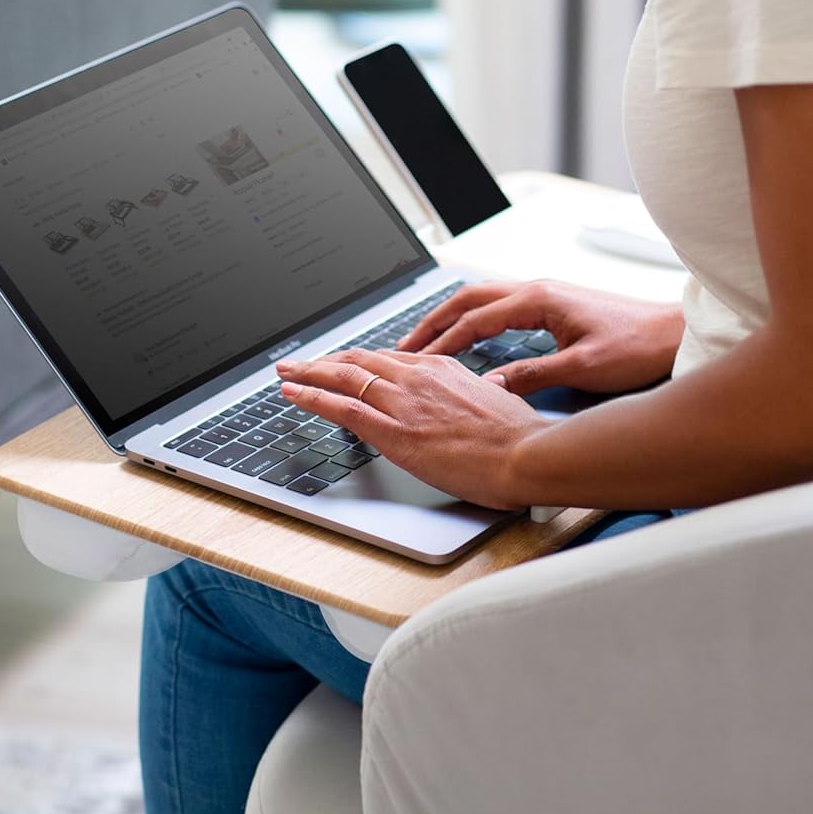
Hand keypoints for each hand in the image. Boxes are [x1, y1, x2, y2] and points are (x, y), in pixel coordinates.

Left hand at [275, 348, 549, 509]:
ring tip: (286, 373)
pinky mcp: (393, 431)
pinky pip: (340, 407)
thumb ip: (472, 395)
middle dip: (324, 361)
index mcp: (441, 367)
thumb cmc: (519, 437)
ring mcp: (402, 402)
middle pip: (357, 360)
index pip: (387, 359)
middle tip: (300, 362)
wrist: (526, 454)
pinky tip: (293, 394)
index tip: (343, 364)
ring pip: (342, 377)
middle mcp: (416, 377)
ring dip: (308, 373)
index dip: (358, 361)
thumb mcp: (495, 400)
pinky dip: (311, 397)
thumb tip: (473, 400)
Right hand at [396, 281, 683, 394]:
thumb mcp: (583, 367)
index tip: (417, 361)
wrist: (674, 333)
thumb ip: (533, 375)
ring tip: (426, 341)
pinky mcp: (553, 306)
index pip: (474, 318)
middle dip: (432, 322)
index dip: (441, 341)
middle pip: (468, 299)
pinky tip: (468, 338)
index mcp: (538, 300)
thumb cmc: (637, 346)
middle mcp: (536, 291)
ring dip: (451, 318)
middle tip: (403, 347)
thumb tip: (490, 386)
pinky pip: (500, 307)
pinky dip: (474, 320)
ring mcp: (544, 295)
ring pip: (482, 300)